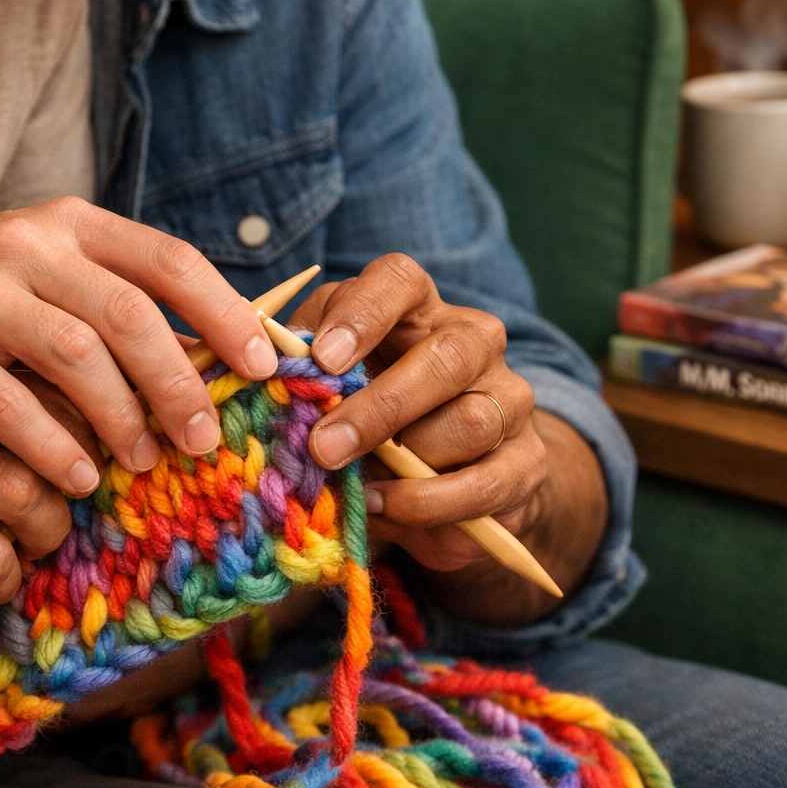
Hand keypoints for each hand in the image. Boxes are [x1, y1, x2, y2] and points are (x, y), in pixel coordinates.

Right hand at [0, 197, 275, 496]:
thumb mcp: (25, 286)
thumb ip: (97, 304)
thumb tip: (201, 356)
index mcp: (59, 226)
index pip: (167, 258)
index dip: (226, 311)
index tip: (266, 363)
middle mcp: (21, 245)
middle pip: (131, 312)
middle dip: (180, 380)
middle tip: (204, 437)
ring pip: (77, 354)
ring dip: (121, 416)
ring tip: (143, 463)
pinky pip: (6, 400)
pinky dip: (49, 444)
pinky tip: (73, 479)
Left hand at [291, 254, 544, 576]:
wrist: (443, 487)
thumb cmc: (366, 422)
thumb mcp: (328, 390)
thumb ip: (300, 372)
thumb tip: (259, 371)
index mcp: (417, 308)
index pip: (399, 280)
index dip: (363, 314)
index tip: (321, 357)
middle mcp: (473, 341)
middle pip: (446, 356)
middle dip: (380, 406)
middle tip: (323, 446)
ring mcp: (509, 398)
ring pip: (470, 421)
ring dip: (405, 460)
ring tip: (355, 487)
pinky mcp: (527, 460)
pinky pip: (485, 481)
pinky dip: (428, 502)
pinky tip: (384, 507)